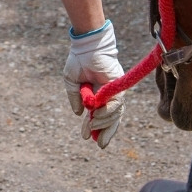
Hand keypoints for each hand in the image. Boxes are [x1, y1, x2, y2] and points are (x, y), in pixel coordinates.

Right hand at [64, 22, 124, 147]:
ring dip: (104, 122)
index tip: (89, 138)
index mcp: (99, 95)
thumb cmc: (79, 61)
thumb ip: (76, 98)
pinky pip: (117, 103)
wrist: (86, 45)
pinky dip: (108, 112)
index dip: (98, 128)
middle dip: (107, 132)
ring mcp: (115, 90)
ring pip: (115, 113)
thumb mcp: (72, 83)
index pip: (102, 115)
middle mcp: (109, 94)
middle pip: (113, 118)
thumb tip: (79, 114)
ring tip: (92, 126)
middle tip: (101, 145)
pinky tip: (97, 117)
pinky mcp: (118, 85)